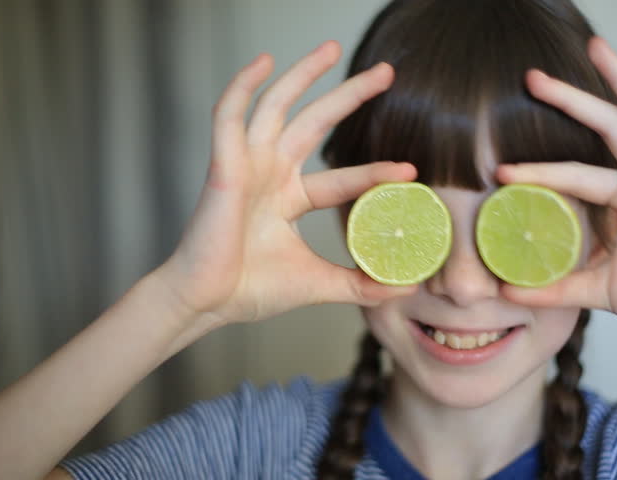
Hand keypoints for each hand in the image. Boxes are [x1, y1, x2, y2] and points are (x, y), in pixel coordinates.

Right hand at [158, 41, 416, 327]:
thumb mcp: (319, 283)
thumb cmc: (251, 290)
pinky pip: (229, 115)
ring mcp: (247, 165)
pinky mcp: (223, 164)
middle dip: (350, 95)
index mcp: (290, 198)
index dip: (374, 171)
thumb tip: (406, 288)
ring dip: (303, 74)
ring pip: (277, 106)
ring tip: (332, 47)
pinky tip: (264, 61)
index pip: (341, 176)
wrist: (207, 303)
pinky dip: (243, 86)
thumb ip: (361, 284)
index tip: (410, 170)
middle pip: (316, 122)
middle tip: (385, 72)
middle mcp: (271, 174)